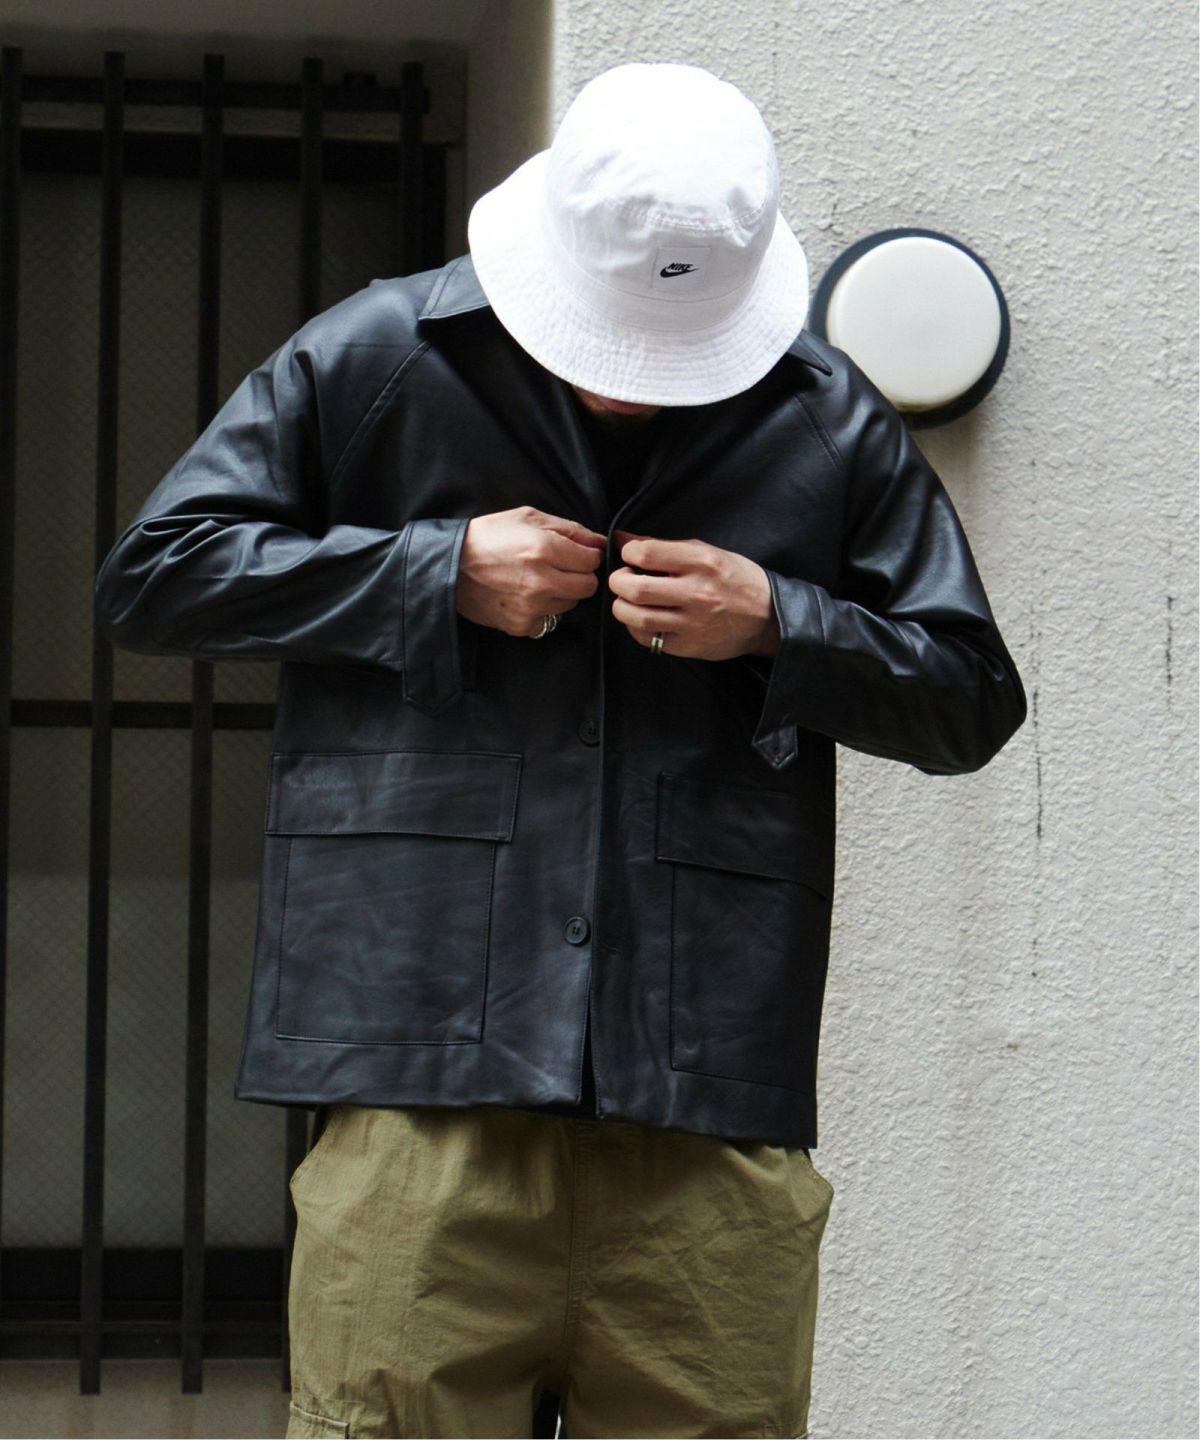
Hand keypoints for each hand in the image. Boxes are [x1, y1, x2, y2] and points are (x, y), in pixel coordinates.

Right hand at [456, 506, 606, 637]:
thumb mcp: (528, 517)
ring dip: (561, 593)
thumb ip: (569, 529)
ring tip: (537, 581)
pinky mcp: (521, 625)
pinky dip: (542, 610)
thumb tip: (599, 542)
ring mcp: (532, 607)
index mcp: (545, 549)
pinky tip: (524, 596)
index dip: (586, 555)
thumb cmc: (488, 536)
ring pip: (570, 604)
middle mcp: (542, 581)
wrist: (448, 564)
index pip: (591, 561)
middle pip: (587, 586)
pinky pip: (548, 621)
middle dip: (578, 575)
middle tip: (559, 568)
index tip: (574, 553)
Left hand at [608, 530, 779, 659]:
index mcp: (702, 562)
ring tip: (628, 600)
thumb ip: (665, 547)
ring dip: (622, 607)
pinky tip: (642, 619)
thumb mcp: (707, 553)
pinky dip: (636, 627)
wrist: (768, 618)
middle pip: (636, 588)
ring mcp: (692, 623)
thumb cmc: (736, 580)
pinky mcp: (688, 646)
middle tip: (623, 579)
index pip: (647, 554)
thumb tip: (623, 538)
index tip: (631, 556)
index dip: (629, 553)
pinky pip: (647, 638)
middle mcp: (697, 593)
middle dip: (619, 581)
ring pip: (636, 617)